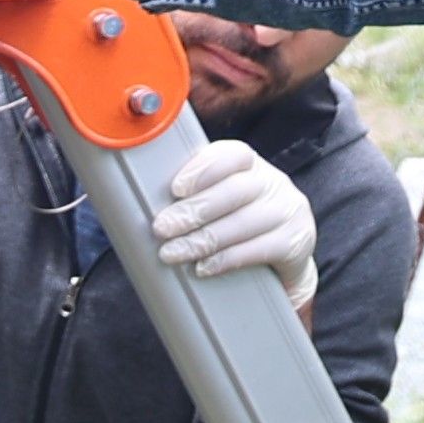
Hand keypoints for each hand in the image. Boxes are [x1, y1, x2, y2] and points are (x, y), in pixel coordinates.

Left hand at [146, 136, 318, 311]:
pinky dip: (227, 259)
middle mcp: (273, 182)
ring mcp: (288, 210)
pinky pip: (261, 249)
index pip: (233, 154)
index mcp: (249, 167)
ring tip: (173, 254)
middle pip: (235, 190)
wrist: (281, 261)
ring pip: (245, 222)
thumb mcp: (214, 205)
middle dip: (194, 210)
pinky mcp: (297, 241)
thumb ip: (185, 198)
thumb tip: (126, 205)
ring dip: (203, 240)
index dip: (204, 168)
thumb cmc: (232, 227)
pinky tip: (204, 267)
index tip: (176, 188)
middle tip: (161, 228)